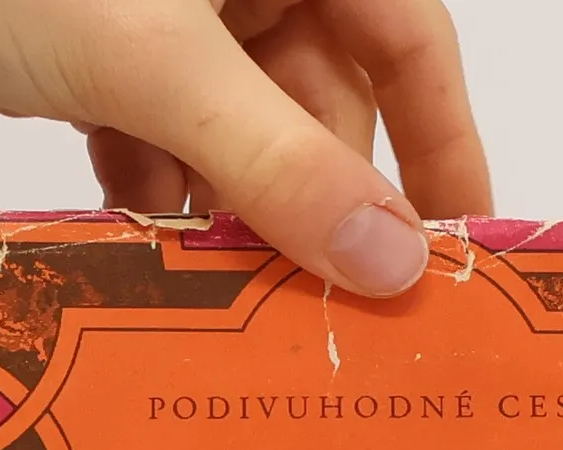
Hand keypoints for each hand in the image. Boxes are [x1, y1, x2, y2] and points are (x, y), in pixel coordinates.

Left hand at [0, 0, 489, 297]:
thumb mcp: (162, 66)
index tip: (458, 252)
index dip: (441, 146)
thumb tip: (395, 266)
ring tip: (228, 290)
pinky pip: (171, 139)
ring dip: (236, 215)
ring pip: (245, 133)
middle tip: (323, 306)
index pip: (410, 34)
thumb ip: (283, 166)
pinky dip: (165, 195)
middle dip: (314, 200)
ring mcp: (169, 9)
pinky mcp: (103, 53)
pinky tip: (148, 241)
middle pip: (322, 98)